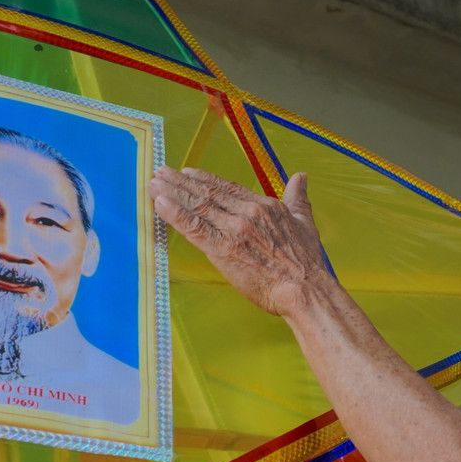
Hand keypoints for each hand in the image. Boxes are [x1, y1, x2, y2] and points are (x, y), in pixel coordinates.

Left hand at [149, 166, 328, 316]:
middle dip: (181, 182)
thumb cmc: (306, 263)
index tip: (188, 172)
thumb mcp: (305, 223)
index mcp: (264, 206)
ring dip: (172, 194)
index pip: (228, 188)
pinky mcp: (223, 251)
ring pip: (197, 208)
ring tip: (154, 185)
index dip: (205, 180)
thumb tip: (301, 177)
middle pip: (208, 194)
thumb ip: (299, 198)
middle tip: (161, 172)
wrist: (305, 288)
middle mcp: (246, 214)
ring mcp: (234, 231)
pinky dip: (175, 215)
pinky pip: (194, 229)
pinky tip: (161, 205)